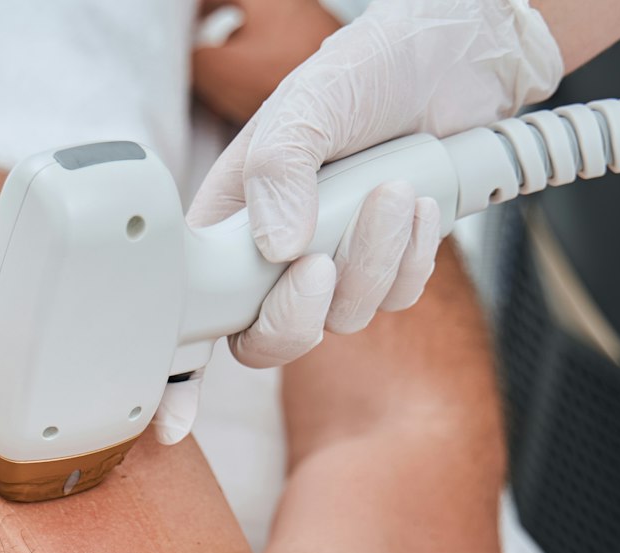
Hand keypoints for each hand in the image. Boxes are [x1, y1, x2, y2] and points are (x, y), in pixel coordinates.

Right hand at [156, 0, 561, 443]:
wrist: (445, 64)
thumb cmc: (360, 74)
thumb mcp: (305, 106)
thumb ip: (281, 171)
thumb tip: (276, 249)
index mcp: (228, 224)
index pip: (190, 314)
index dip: (176, 377)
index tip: (174, 421)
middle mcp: (271, 257)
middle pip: (267, 340)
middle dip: (299, 312)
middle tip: (321, 263)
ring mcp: (331, 266)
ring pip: (343, 318)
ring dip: (374, 258)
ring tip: (395, 188)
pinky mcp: (385, 267)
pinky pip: (396, 299)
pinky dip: (412, 254)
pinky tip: (418, 200)